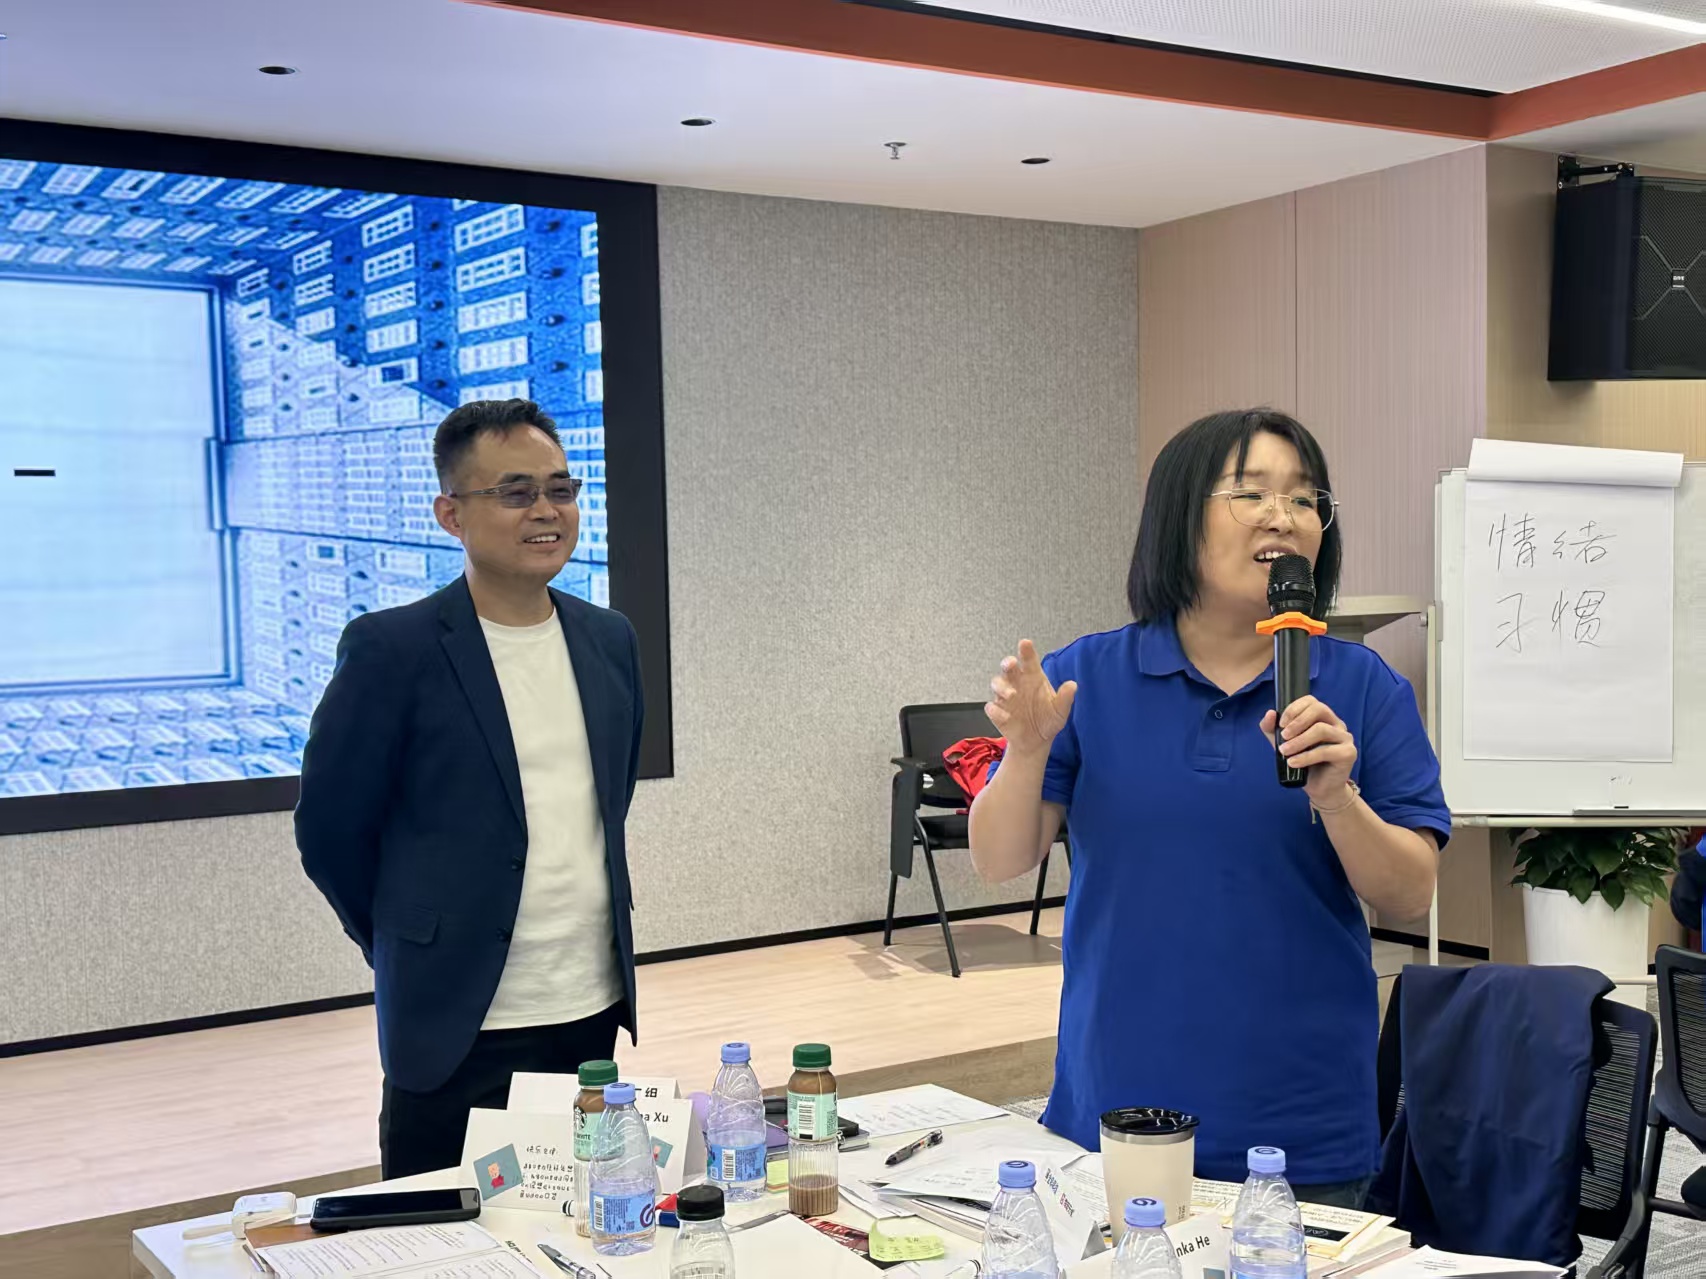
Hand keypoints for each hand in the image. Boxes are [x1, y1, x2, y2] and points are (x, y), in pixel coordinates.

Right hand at [986, 639, 1077, 756]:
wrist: (1036, 742)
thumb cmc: (1048, 720)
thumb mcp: (1060, 711)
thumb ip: (1065, 698)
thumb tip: (1073, 685)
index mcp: (1033, 678)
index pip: (1028, 660)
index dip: (1026, 651)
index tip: (1025, 643)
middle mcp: (1017, 683)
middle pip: (1008, 667)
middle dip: (1007, 663)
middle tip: (1011, 664)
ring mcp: (1005, 697)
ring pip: (997, 683)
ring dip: (1001, 687)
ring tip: (1011, 695)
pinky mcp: (997, 711)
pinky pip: (992, 707)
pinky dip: (996, 710)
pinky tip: (1005, 716)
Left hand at [1261, 696, 1356, 807]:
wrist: (1320, 789)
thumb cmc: (1304, 763)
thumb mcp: (1283, 744)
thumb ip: (1272, 729)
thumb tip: (1271, 713)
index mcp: (1323, 718)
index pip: (1311, 701)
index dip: (1294, 709)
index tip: (1281, 724)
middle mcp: (1336, 724)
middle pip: (1319, 709)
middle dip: (1297, 721)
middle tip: (1283, 736)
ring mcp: (1345, 738)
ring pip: (1321, 730)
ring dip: (1299, 740)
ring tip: (1285, 751)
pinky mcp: (1348, 753)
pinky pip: (1326, 751)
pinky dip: (1306, 757)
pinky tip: (1293, 763)